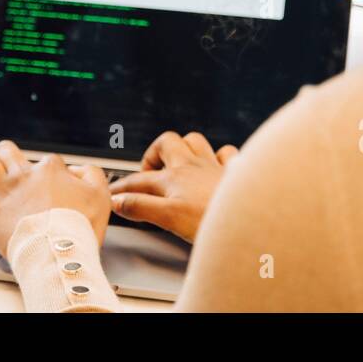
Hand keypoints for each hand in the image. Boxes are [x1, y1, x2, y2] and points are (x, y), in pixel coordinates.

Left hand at [0, 140, 111, 256]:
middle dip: (7, 154)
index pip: (48, 160)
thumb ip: (92, 175)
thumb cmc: (79, 228)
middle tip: (11, 166)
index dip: (53, 172)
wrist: (58, 252)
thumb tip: (79, 169)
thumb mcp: (101, 195)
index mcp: (50, 170)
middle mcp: (25, 176)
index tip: (56, 188)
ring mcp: (5, 193)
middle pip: (7, 150)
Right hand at [109, 131, 238, 242]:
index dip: (121, 188)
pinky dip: (217, 157)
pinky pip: (225, 153)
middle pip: (167, 143)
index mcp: (173, 178)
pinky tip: (215, 166)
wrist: (252, 218)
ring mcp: (214, 166)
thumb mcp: (169, 218)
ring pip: (195, 142)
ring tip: (177, 164)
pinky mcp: (234, 171)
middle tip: (148, 173)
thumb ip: (141, 207)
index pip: (139, 180)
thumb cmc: (212, 219)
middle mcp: (192, 166)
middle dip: (154, 154)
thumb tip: (118, 201)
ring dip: (183, 148)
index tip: (111, 196)